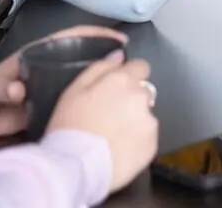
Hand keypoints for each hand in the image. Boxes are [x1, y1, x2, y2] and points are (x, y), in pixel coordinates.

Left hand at [0, 26, 127, 139]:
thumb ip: (3, 87)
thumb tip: (18, 90)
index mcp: (36, 55)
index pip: (71, 38)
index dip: (96, 34)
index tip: (118, 39)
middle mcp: (47, 68)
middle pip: (82, 56)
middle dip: (106, 56)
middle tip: (129, 64)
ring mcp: (48, 87)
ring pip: (79, 79)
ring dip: (99, 80)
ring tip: (122, 84)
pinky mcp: (46, 107)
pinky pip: (70, 101)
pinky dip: (86, 102)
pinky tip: (101, 106)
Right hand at [47, 56, 158, 193]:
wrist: (74, 167)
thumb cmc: (69, 126)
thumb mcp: (73, 90)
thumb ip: (100, 68)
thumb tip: (119, 55)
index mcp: (123, 81)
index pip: (141, 67)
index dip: (129, 76)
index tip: (117, 88)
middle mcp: (141, 97)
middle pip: (143, 92)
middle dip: (130, 100)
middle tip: (109, 116)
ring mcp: (149, 122)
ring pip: (145, 115)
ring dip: (134, 121)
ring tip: (111, 136)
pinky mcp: (152, 144)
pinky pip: (147, 137)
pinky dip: (136, 141)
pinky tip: (118, 149)